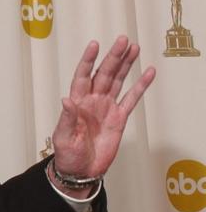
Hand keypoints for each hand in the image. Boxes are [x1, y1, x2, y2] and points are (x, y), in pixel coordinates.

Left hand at [51, 36, 155, 182]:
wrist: (81, 171)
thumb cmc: (67, 155)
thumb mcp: (63, 137)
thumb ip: (67, 118)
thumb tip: (66, 99)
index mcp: (77, 102)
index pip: (83, 76)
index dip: (88, 61)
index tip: (95, 44)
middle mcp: (92, 100)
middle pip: (104, 73)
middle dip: (113, 57)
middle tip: (123, 40)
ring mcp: (106, 107)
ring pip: (118, 81)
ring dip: (125, 65)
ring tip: (134, 48)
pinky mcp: (119, 118)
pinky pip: (131, 99)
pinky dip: (140, 86)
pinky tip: (148, 72)